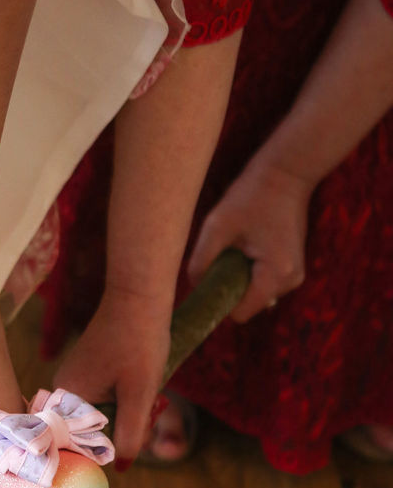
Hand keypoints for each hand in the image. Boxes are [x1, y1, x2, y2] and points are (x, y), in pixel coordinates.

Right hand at [53, 284, 172, 465]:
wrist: (140, 298)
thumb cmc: (139, 343)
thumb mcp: (140, 394)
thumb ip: (130, 434)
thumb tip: (122, 467)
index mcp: (68, 395)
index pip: (81, 443)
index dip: (110, 447)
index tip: (137, 436)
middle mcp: (63, 388)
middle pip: (92, 429)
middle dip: (123, 428)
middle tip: (149, 411)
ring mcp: (75, 377)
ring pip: (101, 414)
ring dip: (127, 413)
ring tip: (148, 393)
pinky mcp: (87, 369)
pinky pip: (103, 398)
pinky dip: (124, 398)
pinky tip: (140, 382)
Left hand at [187, 156, 311, 322]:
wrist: (286, 174)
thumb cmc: (251, 196)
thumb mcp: (217, 226)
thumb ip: (201, 261)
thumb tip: (193, 286)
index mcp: (275, 274)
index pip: (240, 313)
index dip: (219, 301)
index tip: (206, 281)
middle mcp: (290, 281)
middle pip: (247, 305)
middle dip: (229, 288)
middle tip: (221, 256)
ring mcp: (294, 275)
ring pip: (254, 295)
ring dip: (238, 279)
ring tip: (235, 247)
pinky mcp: (291, 268)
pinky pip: (262, 283)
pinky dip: (248, 272)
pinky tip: (245, 247)